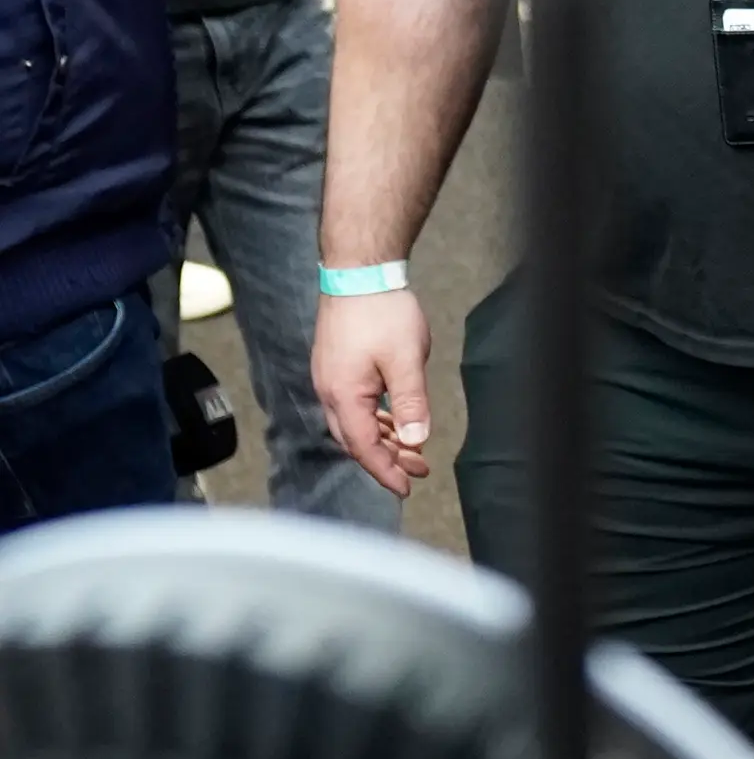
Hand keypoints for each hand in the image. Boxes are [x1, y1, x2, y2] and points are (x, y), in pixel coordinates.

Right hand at [313, 287, 435, 496]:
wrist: (357, 271)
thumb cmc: (381, 311)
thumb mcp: (406, 359)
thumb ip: (410, 402)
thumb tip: (416, 441)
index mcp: (343, 395)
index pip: (364, 447)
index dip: (385, 471)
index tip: (407, 488)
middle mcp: (329, 391)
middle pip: (356, 440)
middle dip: (386, 459)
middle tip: (418, 471)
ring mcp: (330, 378)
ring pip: (355, 423)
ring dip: (384, 439)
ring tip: (414, 451)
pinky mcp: (337, 367)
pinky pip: (355, 405)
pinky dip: (376, 419)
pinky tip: (396, 422)